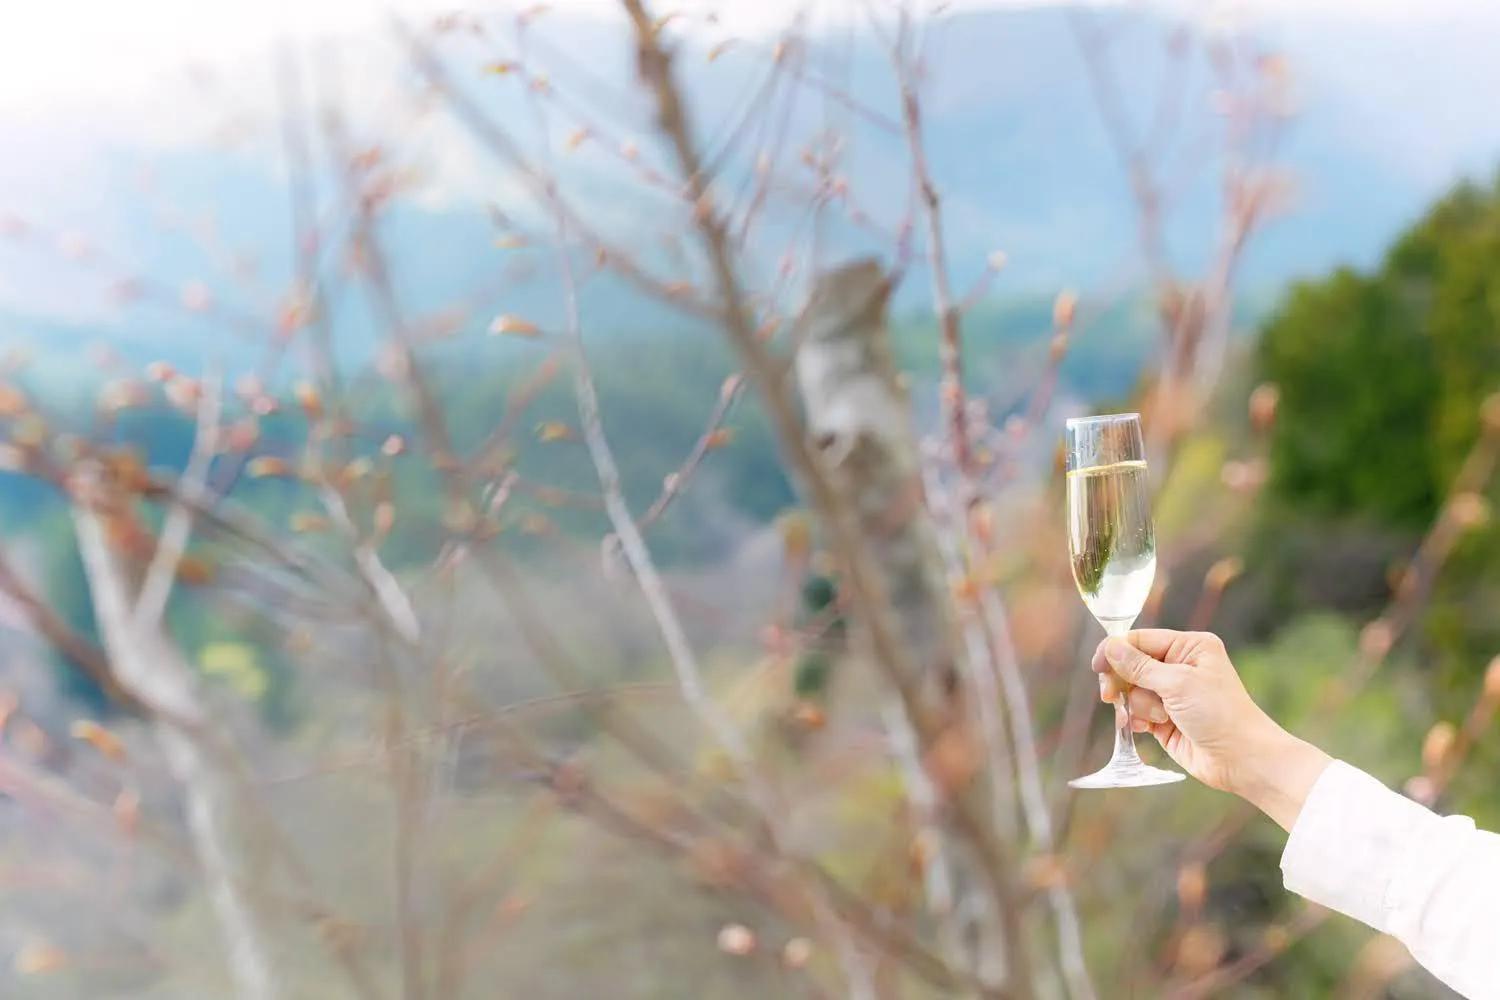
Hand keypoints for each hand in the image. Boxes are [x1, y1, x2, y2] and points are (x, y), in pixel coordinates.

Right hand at [1092, 629, 1331, 829]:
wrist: (1241, 759)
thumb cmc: (1220, 714)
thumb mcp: (1178, 683)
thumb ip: (1139, 666)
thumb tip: (1110, 646)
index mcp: (1190, 647)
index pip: (1141, 640)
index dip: (1116, 651)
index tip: (1097, 667)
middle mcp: (1180, 666)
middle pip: (1131, 665)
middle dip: (1122, 681)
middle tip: (1111, 696)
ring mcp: (1172, 693)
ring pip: (1132, 691)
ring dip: (1139, 705)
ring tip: (1159, 718)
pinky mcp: (1165, 718)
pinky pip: (1136, 711)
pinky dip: (1136, 718)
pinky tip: (1145, 727)